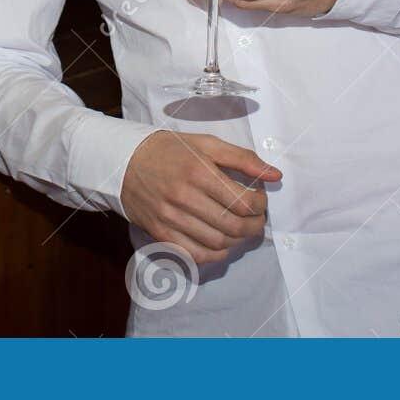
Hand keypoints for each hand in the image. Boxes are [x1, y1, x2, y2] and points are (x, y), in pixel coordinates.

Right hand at [119, 131, 279, 264]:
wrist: (123, 161)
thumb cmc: (168, 150)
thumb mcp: (206, 144)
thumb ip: (243, 159)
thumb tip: (276, 176)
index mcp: (198, 171)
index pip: (243, 201)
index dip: (261, 204)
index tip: (260, 199)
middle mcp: (184, 196)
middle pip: (234, 225)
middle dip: (254, 225)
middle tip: (257, 218)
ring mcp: (170, 218)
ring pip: (218, 242)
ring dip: (237, 240)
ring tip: (240, 228)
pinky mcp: (160, 233)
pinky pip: (196, 255)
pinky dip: (215, 253)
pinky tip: (221, 242)